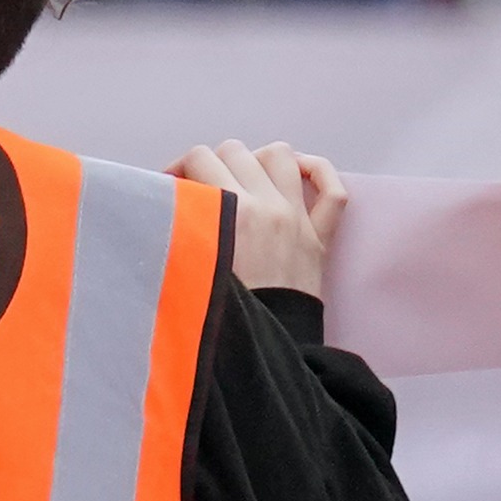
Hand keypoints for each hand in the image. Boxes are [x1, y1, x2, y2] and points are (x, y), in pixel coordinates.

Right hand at [178, 140, 347, 299]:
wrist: (267, 350)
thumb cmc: (223, 315)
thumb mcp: (189, 266)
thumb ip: (180, 227)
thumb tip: (167, 200)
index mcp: (231, 212)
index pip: (199, 158)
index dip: (180, 168)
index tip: (172, 189)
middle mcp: (267, 206)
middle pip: (235, 151)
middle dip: (213, 164)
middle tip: (203, 190)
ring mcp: (298, 218)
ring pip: (280, 156)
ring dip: (257, 161)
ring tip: (243, 181)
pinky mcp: (320, 237)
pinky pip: (333, 189)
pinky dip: (316, 173)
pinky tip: (297, 176)